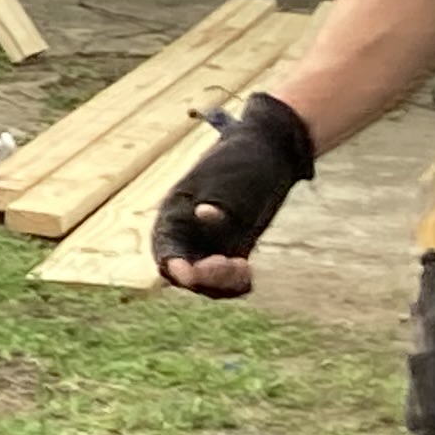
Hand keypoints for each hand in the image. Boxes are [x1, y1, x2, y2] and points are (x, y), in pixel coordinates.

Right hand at [154, 92, 316, 296]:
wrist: (269, 151)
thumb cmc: (243, 162)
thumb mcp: (229, 180)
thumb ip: (215, 201)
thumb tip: (202, 214)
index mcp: (175, 214)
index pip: (166, 251)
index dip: (174, 267)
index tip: (190, 273)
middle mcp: (187, 233)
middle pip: (185, 274)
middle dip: (206, 277)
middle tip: (236, 263)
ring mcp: (209, 243)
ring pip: (206, 282)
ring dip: (221, 283)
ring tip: (244, 267)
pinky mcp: (230, 248)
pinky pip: (226, 279)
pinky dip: (234, 283)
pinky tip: (248, 270)